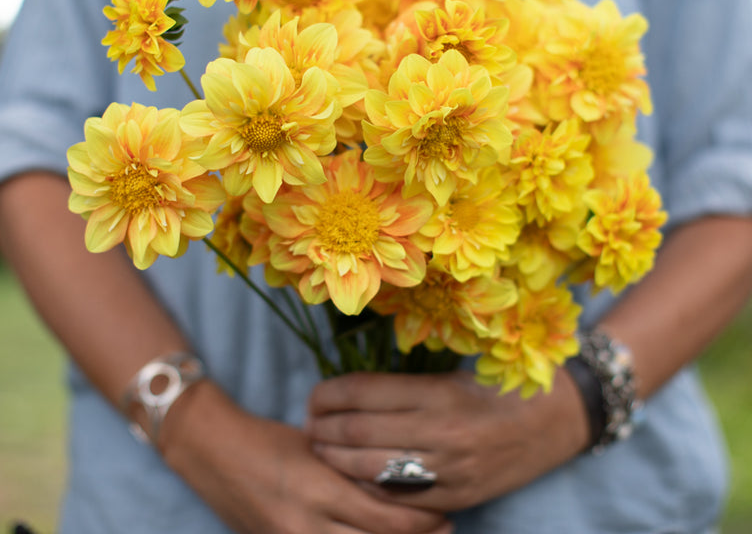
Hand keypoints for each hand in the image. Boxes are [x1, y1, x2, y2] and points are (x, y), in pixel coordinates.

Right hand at [160, 380, 452, 533]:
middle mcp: (306, 524)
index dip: (419, 517)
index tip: (443, 508)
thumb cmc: (268, 438)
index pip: (383, 515)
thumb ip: (350, 467)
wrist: (212, 451)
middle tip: (444, 526)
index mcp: (318, 488)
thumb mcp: (314, 446)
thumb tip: (394, 477)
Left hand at [306, 369, 588, 512]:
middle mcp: (441, 433)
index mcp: (440, 393)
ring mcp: (449, 471)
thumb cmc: (507, 383)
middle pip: (360, 431)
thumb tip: (355, 391)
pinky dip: (369, 488)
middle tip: (307, 424)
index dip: (330, 394)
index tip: (314, 395)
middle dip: (324, 429)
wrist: (562, 417)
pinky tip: (352, 478)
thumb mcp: (458, 371)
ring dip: (337, 460)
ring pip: (373, 470)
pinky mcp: (458, 497)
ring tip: (319, 449)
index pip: (364, 392)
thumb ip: (409, 385)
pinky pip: (400, 499)